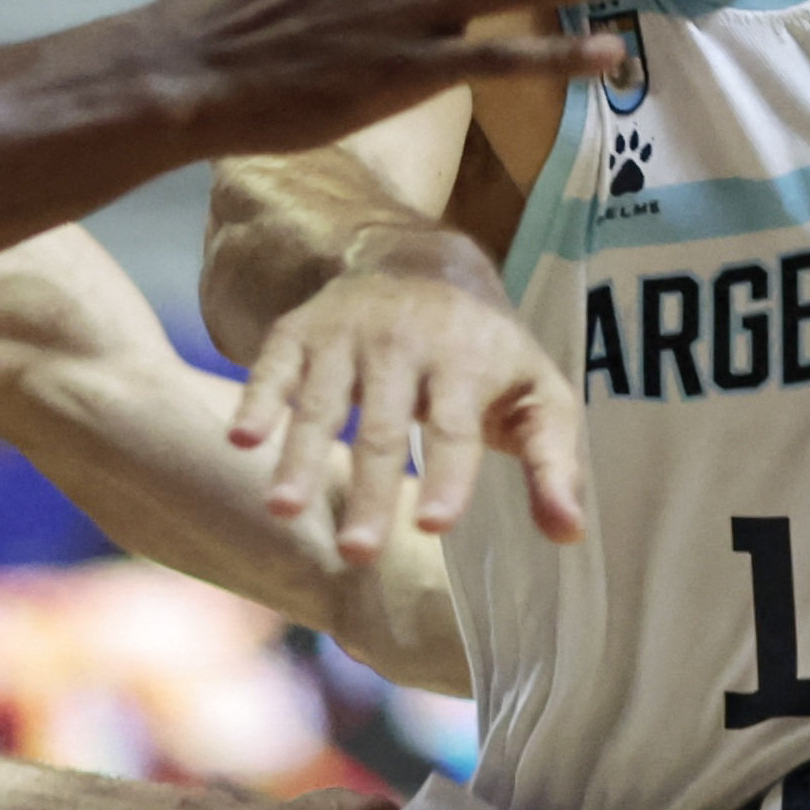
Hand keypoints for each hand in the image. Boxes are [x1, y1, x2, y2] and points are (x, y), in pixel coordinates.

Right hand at [235, 253, 592, 558]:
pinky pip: (273, 366)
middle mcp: (402, 343)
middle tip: (358, 552)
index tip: (433, 524)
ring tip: (283, 510)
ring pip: (320, 401)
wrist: (420, 258)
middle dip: (369, 489)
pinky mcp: (301, 330)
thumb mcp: (536, 392)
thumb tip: (568, 534)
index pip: (453, 427)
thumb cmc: (486, 350)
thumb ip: (554, 462)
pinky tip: (240, 439)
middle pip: (382, 426)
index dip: (447, 475)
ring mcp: (345, 334)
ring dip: (299, 455)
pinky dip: (256, 399)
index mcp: (465, 361)